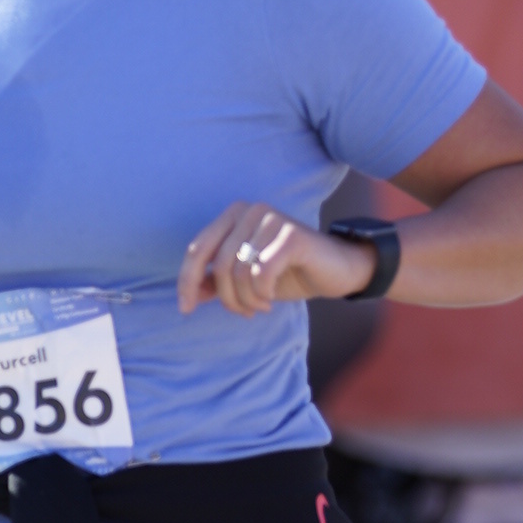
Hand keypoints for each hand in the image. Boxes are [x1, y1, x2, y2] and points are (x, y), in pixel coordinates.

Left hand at [178, 203, 375, 316]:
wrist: (336, 271)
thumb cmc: (288, 272)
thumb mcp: (245, 278)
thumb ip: (216, 281)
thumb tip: (188, 296)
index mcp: (233, 215)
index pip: (197, 249)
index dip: (187, 281)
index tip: (186, 309)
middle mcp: (250, 210)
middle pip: (219, 264)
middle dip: (226, 298)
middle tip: (244, 312)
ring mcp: (272, 219)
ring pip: (239, 271)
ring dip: (246, 300)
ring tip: (260, 306)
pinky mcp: (292, 236)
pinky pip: (261, 273)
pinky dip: (262, 294)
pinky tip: (271, 299)